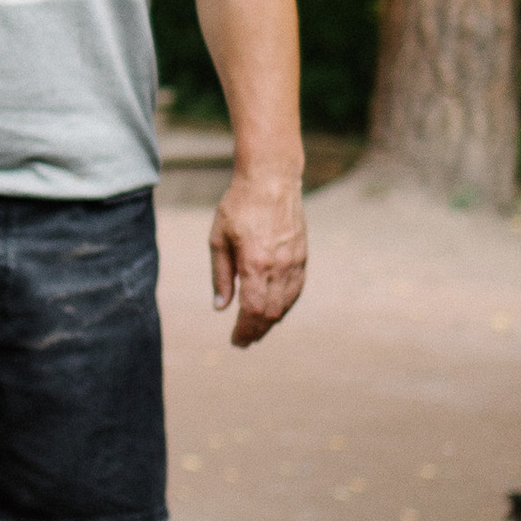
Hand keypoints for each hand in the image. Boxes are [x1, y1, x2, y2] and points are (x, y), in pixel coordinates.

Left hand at [209, 165, 306, 348]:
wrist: (271, 180)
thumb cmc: (238, 206)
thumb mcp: (218, 239)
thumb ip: (220, 276)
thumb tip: (221, 307)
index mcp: (255, 264)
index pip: (253, 311)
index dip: (245, 330)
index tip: (236, 340)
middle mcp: (278, 267)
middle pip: (271, 313)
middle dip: (256, 331)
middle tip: (243, 340)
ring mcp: (294, 262)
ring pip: (286, 304)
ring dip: (271, 321)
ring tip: (256, 329)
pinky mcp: (302, 256)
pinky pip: (295, 290)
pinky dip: (284, 305)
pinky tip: (273, 309)